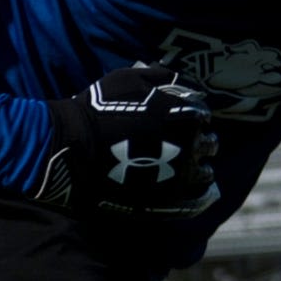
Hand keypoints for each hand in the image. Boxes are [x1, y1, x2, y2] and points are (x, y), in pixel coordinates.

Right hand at [34, 64, 219, 218]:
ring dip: (198, 167)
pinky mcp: (167, 202)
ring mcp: (181, 177)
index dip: (188, 114)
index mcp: (188, 116)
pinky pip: (195, 202)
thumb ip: (161, 77)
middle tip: (178, 142)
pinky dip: (200, 197)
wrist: (72, 148)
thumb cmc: (98, 110)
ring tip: (180, 167)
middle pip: (208, 144)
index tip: (175, 118)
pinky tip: (193, 192)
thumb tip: (181, 82)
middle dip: (197, 140)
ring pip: (206, 173)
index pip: (202, 114)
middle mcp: (192, 147)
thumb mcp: (128, 78)